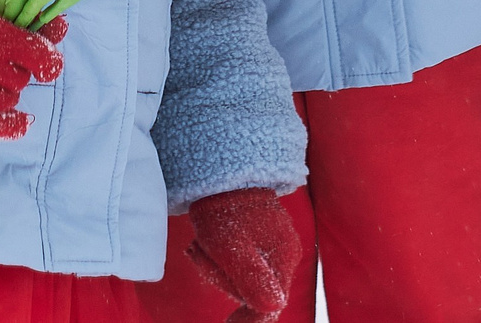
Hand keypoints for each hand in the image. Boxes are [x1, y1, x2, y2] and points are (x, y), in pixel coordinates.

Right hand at [0, 0, 65, 138]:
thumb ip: (30, 19)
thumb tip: (63, 26)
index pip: (35, 52)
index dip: (48, 59)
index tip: (47, 64)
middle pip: (21, 78)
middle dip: (19, 71)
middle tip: (1, 62)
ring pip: (9, 99)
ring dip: (6, 91)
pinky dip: (11, 126)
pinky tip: (22, 122)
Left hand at [184, 187, 299, 322]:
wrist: (218, 171)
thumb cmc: (224, 208)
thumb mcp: (232, 248)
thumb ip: (252, 280)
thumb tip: (272, 309)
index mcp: (283, 257)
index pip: (270, 303)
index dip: (250, 319)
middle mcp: (283, 253)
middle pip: (253, 290)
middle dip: (222, 278)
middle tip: (199, 253)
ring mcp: (271, 246)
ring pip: (241, 276)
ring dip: (214, 266)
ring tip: (198, 245)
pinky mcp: (256, 238)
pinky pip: (236, 261)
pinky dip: (216, 257)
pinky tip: (202, 243)